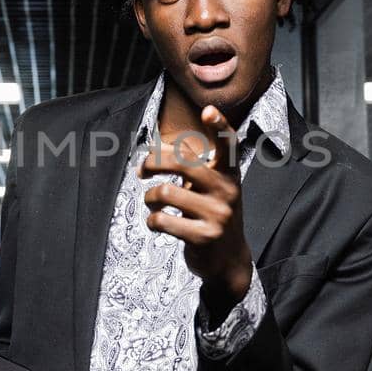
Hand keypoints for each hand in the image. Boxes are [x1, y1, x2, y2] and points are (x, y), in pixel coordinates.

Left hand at [138, 104, 251, 316]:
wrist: (228, 260)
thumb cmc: (211, 215)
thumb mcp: (210, 188)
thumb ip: (190, 168)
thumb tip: (152, 152)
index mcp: (229, 174)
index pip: (228, 145)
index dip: (219, 126)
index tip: (207, 110)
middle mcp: (227, 191)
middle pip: (181, 163)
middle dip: (152, 163)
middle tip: (142, 171)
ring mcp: (217, 214)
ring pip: (165, 193)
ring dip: (150, 198)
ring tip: (153, 203)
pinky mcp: (203, 236)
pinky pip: (162, 220)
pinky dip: (152, 221)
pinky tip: (157, 223)